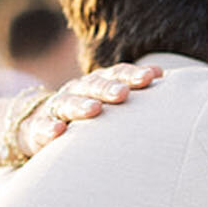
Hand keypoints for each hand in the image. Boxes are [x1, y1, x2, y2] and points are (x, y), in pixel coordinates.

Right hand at [22, 62, 162, 157]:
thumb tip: (170, 82)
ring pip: (68, 103)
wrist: (37, 122)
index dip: (133, 74)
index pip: (117, 74)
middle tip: (124, 94)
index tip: (152, 77)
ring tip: (95, 110)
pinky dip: (49, 129)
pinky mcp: (38, 128)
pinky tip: (58, 132)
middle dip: (109, 88)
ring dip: (81, 106)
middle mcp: (78, 90)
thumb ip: (134, 94)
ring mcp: (57, 107)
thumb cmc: (87, 114)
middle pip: (94, 85)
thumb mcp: (108, 104)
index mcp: (98, 83)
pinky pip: (42, 127)